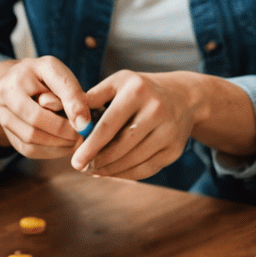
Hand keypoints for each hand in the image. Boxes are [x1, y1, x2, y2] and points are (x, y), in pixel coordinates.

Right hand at [0, 57, 92, 158]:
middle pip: (35, 122)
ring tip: (76, 139)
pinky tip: (65, 144)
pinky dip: (52, 151)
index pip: (45, 96)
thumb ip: (72, 95)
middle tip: (82, 134)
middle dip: (63, 132)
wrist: (23, 84)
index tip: (86, 123)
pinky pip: (30, 150)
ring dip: (59, 144)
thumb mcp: (61, 75)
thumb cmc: (47, 78)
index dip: (69, 111)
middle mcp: (4, 95)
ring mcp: (2, 116)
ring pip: (31, 140)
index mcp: (19, 76)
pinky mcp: (8, 134)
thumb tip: (82, 124)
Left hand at [72, 69, 206, 180]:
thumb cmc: (140, 91)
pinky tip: (112, 172)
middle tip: (82, 168)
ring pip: (133, 161)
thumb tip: (71, 123)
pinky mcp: (175, 150)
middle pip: (121, 146)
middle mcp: (156, 110)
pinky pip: (146, 169)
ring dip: (110, 170)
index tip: (75, 161)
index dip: (90, 146)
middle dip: (98, 161)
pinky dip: (126, 174)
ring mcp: (168, 132)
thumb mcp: (117, 83)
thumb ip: (93, 98)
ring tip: (94, 170)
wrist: (184, 97)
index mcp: (137, 91)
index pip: (108, 125)